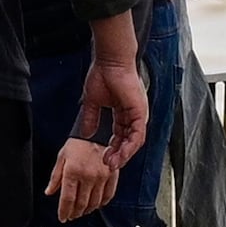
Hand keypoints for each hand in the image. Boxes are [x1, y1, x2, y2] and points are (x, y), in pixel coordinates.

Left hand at [48, 135, 121, 223]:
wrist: (97, 131)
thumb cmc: (78, 143)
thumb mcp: (62, 158)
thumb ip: (55, 177)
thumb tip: (49, 192)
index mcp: (72, 172)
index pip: (67, 199)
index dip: (64, 212)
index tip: (62, 217)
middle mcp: (88, 176)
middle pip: (81, 204)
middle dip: (74, 213)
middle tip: (71, 216)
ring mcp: (101, 177)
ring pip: (94, 202)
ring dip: (87, 210)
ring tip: (82, 212)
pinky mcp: (112, 175)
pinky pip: (108, 195)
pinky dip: (102, 203)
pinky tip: (96, 204)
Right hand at [77, 14, 149, 164]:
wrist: (109, 61)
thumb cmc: (102, 73)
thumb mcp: (92, 102)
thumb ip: (91, 118)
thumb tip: (86, 133)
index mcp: (123, 111)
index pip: (120, 135)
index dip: (112, 148)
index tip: (103, 157)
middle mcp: (133, 113)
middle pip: (128, 141)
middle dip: (118, 155)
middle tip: (108, 165)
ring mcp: (138, 113)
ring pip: (134, 141)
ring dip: (123, 155)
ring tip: (112, 165)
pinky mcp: (140, 111)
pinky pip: (137, 135)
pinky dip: (129, 147)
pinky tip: (120, 155)